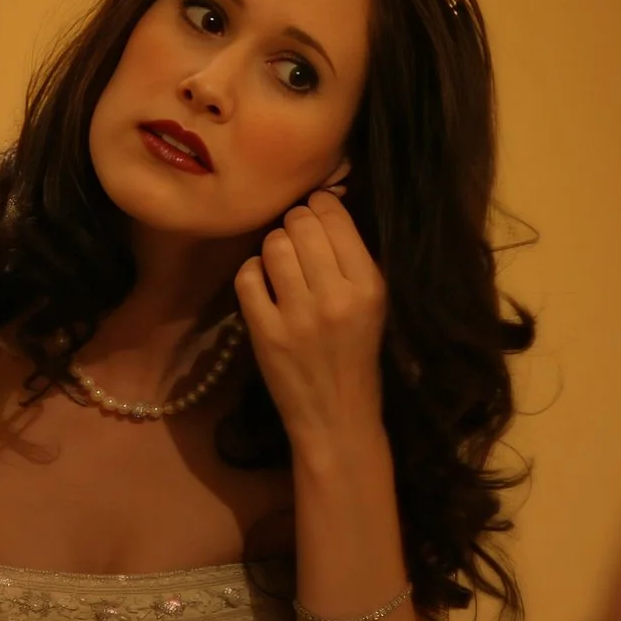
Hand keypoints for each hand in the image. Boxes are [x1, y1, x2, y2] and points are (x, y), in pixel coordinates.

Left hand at [234, 188, 385, 448]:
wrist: (337, 415)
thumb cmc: (356, 354)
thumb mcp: (373, 304)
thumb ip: (352, 258)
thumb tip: (324, 205)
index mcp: (369, 286)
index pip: (335, 218)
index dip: (319, 206)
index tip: (314, 211)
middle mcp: (335, 296)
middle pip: (300, 225)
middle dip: (294, 224)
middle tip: (295, 238)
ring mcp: (298, 315)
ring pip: (273, 245)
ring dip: (272, 247)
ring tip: (280, 263)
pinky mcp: (265, 331)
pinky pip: (247, 275)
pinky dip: (252, 273)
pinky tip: (263, 284)